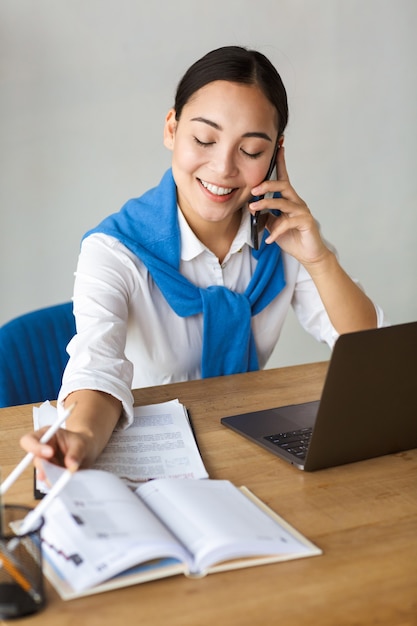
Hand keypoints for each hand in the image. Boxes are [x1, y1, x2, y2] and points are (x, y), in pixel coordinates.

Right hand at [20, 427, 88, 479]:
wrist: (87, 452)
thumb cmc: (81, 443)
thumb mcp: (81, 444)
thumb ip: (76, 453)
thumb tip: (71, 465)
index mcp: (46, 436)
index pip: (30, 440)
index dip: (35, 447)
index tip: (49, 453)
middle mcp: (42, 450)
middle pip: (35, 460)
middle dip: (44, 468)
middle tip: (55, 473)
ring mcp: (46, 464)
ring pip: (42, 473)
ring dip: (51, 477)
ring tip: (64, 480)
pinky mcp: (50, 475)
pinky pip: (50, 481)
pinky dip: (57, 483)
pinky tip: (65, 484)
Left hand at [249, 146, 329, 266]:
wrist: (308, 254)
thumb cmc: (291, 237)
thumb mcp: (273, 225)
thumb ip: (265, 215)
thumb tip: (252, 208)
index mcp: (289, 199)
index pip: (284, 178)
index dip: (280, 163)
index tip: (278, 147)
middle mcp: (297, 202)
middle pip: (283, 185)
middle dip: (267, 184)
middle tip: (253, 189)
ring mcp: (302, 211)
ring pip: (283, 202)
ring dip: (266, 204)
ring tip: (253, 209)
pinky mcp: (306, 222)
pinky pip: (288, 222)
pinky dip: (276, 230)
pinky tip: (269, 239)